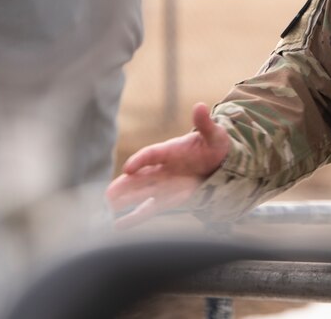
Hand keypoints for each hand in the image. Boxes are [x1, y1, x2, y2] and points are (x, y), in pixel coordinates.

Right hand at [105, 103, 230, 229]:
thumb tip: (201, 106)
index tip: (128, 168)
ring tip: (107, 208)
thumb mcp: (215, 134)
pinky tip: (118, 225)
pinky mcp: (169, 199)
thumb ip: (205, 124)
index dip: (140, 160)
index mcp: (170, 150)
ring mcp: (164, 184)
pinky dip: (135, 217)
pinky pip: (149, 208)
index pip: (151, 154)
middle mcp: (163, 168)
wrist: (223, 162)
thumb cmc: (216, 145)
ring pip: (140, 193)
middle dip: (124, 186)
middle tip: (107, 195)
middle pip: (139, 177)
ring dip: (125, 200)